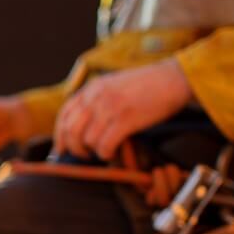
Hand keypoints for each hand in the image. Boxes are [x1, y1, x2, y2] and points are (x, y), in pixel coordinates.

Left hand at [54, 58, 192, 160]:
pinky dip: (106, 154)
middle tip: (85, 156)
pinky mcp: (125, 119)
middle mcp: (97, 96)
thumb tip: (84, 127)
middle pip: (71, 130)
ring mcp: (110, 107)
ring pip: (86, 140)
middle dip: (74, 148)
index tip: (61, 150)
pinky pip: (104, 145)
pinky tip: (113, 152)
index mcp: (92, 88)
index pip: (65, 114)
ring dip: (93, 151)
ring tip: (104, 152)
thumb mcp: (114, 85)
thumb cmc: (147, 85)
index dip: (60, 135)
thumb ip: (97, 100)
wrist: (174, 78)